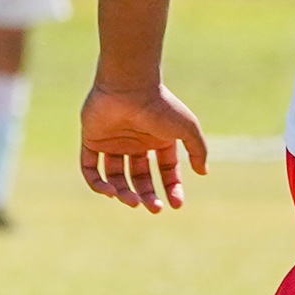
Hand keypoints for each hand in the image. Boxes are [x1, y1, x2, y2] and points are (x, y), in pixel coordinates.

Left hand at [79, 78, 208, 212]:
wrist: (129, 87)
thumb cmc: (160, 106)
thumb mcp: (188, 129)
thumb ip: (198, 150)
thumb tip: (203, 173)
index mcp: (158, 140)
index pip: (166, 170)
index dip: (172, 188)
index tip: (176, 205)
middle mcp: (135, 143)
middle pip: (140, 178)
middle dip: (147, 195)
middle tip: (154, 208)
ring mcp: (112, 143)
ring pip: (116, 177)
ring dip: (123, 193)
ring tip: (132, 201)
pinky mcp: (91, 141)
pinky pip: (90, 169)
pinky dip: (98, 184)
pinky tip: (110, 191)